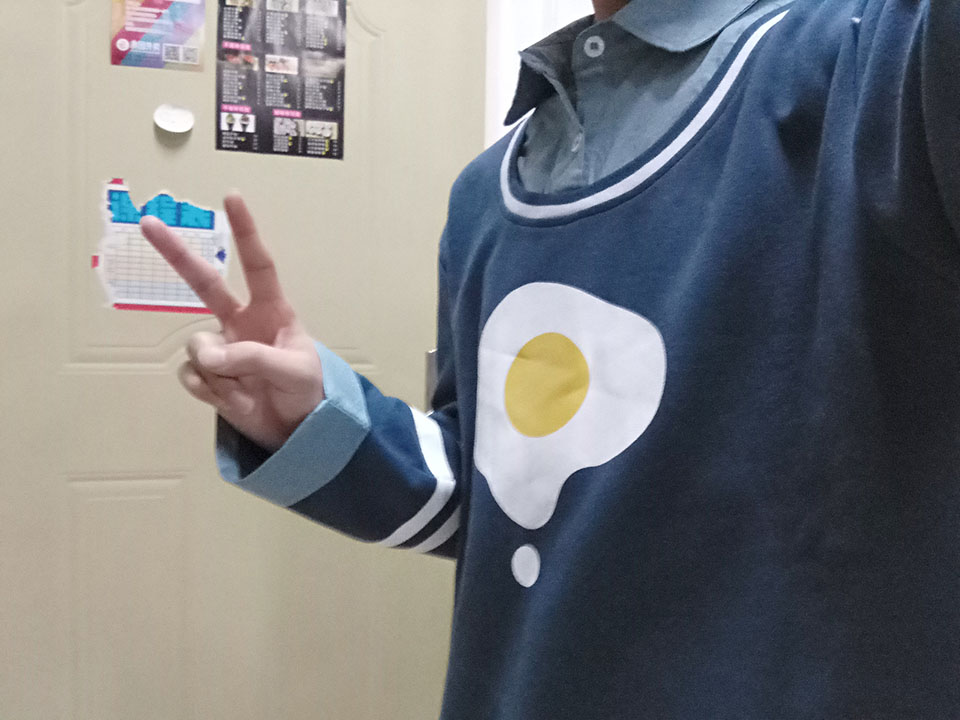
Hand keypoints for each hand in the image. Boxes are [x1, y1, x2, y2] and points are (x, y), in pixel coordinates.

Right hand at [140, 194, 324, 450]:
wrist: (298, 432)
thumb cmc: (307, 391)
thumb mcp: (293, 371)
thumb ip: (252, 358)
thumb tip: (206, 355)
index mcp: (271, 312)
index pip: (258, 265)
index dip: (245, 232)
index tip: (232, 197)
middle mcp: (240, 323)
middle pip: (204, 283)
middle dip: (177, 254)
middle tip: (149, 222)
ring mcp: (221, 349)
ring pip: (197, 346)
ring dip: (219, 371)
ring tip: (247, 389)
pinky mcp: (207, 377)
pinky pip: (191, 376)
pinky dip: (210, 391)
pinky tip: (232, 400)